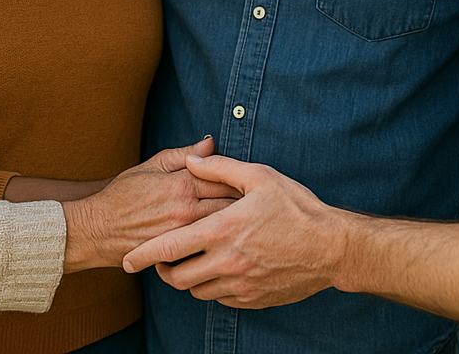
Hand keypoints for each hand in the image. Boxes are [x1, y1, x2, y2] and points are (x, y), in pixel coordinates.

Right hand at [61, 137, 237, 271]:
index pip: (224, 178)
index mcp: (181, 183)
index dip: (241, 180)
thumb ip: (184, 155)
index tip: (252, 181)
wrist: (96, 229)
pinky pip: (206, 249)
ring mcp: (182, 235)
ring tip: (248, 222)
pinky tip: (227, 243)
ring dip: (236, 224)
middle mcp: (185, 210)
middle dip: (246, 204)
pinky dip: (219, 244)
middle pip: (229, 205)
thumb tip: (211, 143)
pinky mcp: (177, 255)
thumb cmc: (122, 195)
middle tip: (257, 203)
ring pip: (221, 228)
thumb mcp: (151, 165)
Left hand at [122, 154, 349, 307]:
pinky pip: (221, 299)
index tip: (126, 259)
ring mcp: (240, 284)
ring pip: (197, 291)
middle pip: (177, 278)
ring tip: (193, 261)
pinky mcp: (254, 298)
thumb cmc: (296, 206)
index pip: (169, 247)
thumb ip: (219, 168)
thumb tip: (191, 160)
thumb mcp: (259, 176)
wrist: (331, 247)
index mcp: (222, 230)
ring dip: (189, 279)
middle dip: (163, 270)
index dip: (142, 255)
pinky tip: (221, 269)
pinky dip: (213, 287)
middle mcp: (227, 262)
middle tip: (163, 258)